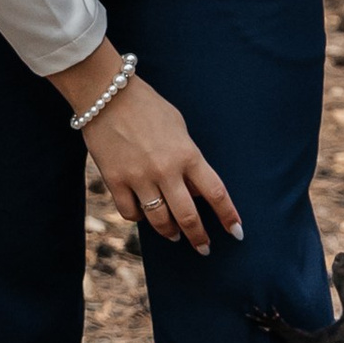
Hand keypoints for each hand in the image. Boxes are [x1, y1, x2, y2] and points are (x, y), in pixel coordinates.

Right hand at [58, 56, 243, 254]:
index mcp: (187, 154)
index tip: (236, 232)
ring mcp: (139, 178)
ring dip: (170, 232)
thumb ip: (189, 158)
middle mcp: (166, 170)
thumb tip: (194, 189)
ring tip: (174, 235)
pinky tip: (143, 215)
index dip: (229, 216)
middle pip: (188, 216)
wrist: (107, 94)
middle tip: (204, 248)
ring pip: (159, 220)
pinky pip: (131, 213)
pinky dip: (139, 218)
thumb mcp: (179, 126)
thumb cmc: (147, 106)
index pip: (216, 193)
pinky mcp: (115, 181)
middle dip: (199, 238)